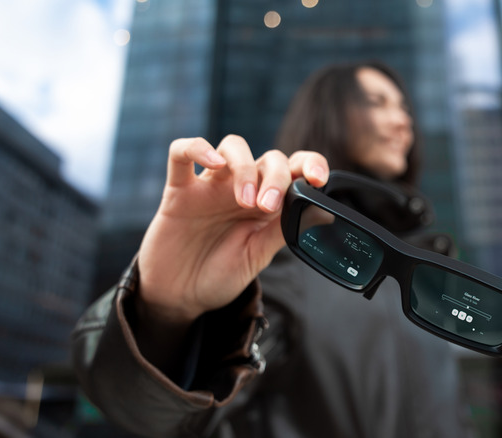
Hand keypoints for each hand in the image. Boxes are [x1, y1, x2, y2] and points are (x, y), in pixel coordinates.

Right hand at [136, 135, 328, 325]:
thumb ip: (283, 230)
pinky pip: (181, 153)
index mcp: (266, 203)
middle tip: (268, 207)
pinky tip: (213, 163)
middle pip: (268, 158)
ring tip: (244, 200)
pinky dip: (197, 148)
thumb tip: (322, 212)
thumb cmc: (220, 274)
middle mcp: (241, 188)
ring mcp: (210, 186)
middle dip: (275, 176)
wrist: (180, 296)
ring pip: (232, 147)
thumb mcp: (258, 255)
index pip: (294, 168)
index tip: (317, 179)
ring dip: (245, 168)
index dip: (310, 164)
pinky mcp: (179, 190)